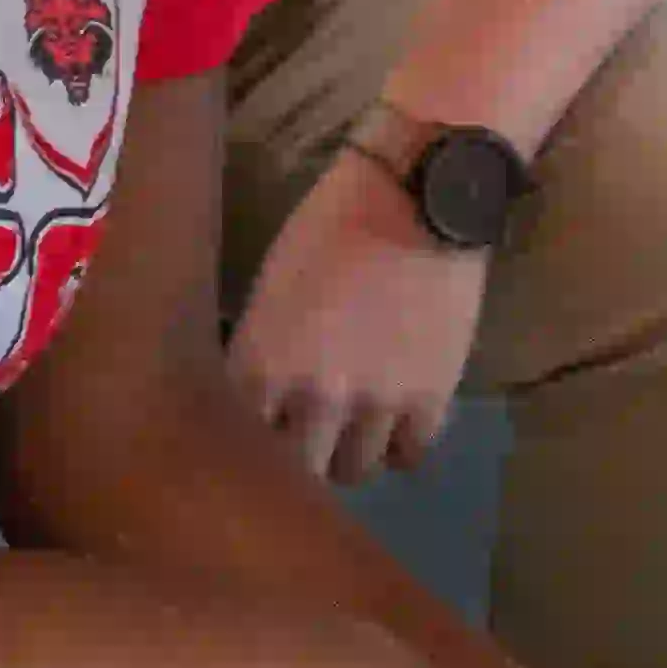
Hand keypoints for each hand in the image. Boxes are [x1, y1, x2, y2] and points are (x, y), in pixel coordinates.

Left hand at [231, 153, 489, 485]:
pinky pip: (408, 455)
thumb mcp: (268, 288)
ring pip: (352, 471)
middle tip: (303, 437)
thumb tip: (254, 398)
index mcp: (261, 364)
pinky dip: (399, 443)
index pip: (237, 440)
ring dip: (348, 452)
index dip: (246, 438)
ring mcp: (375, 405)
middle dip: (295, 457)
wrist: (413, 196)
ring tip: (352, 427)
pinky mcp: (430, 400)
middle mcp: (312, 398)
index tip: (254, 431)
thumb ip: (260, 352)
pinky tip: (395, 420)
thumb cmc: (328, 225)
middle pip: (294, 471)